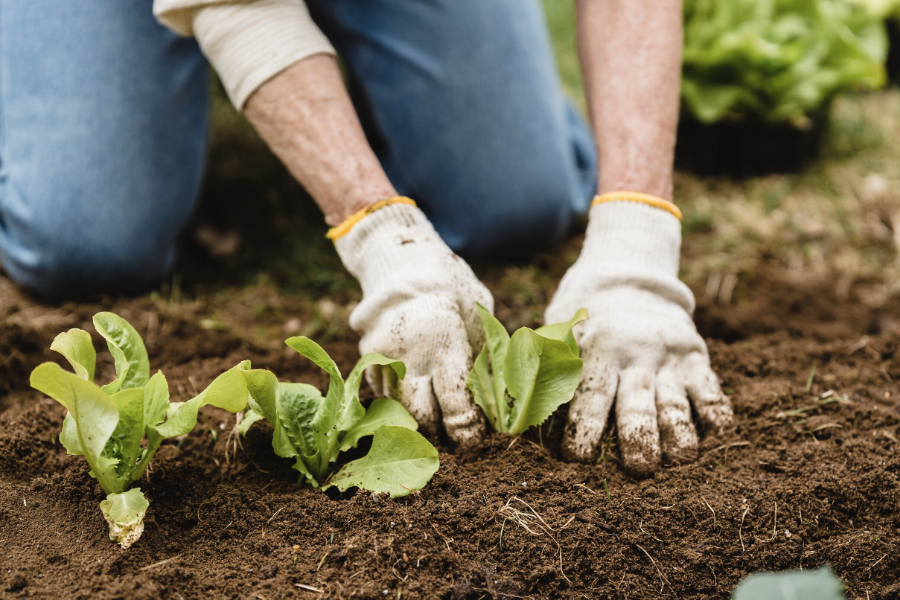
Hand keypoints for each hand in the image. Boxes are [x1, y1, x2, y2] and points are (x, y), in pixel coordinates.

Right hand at [334, 202, 491, 448]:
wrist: (403, 263)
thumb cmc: (452, 289)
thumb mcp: (479, 316)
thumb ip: (483, 357)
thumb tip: (495, 400)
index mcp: (444, 343)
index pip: (455, 405)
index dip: (466, 430)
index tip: (474, 439)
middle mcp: (410, 355)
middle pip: (421, 416)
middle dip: (440, 432)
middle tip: (454, 435)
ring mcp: (383, 358)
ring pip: (398, 409)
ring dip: (417, 421)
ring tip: (436, 421)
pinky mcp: (367, 358)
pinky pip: (383, 394)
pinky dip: (400, 402)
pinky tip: (416, 396)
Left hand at [545, 199, 732, 474]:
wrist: (629, 278)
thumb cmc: (583, 319)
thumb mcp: (558, 332)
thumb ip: (540, 369)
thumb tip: (511, 417)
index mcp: (595, 348)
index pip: (589, 394)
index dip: (583, 429)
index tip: (577, 458)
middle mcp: (634, 354)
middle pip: (637, 406)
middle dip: (638, 441)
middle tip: (638, 470)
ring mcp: (668, 357)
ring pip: (677, 404)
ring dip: (678, 437)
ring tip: (676, 459)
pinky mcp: (696, 357)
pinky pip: (711, 390)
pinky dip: (715, 415)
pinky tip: (711, 434)